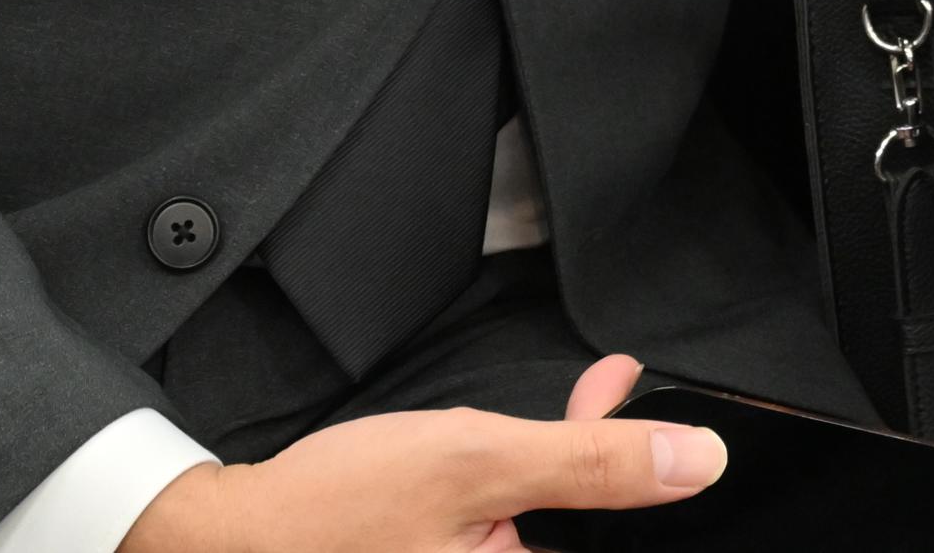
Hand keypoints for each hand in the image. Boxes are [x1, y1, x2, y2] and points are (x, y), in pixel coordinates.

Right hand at [123, 353, 720, 552]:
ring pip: (560, 533)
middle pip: (598, 538)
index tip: (663, 431)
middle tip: (616, 396)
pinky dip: (537, 490)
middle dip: (617, 469)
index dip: (653, 498)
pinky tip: (542, 442)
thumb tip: (698, 461)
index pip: (628, 543)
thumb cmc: (334, 510)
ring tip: (595, 400)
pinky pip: (518, 539)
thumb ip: (588, 462)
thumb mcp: (476, 462)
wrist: (235, 538)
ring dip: (580, 469)